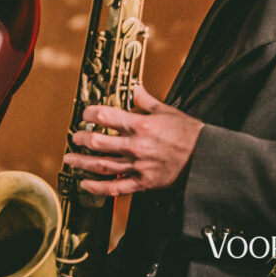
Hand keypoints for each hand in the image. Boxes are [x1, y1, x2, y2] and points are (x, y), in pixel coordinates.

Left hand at [62, 85, 203, 195]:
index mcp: (141, 125)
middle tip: (74, 137)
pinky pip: (117, 188)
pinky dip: (98, 188)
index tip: (85, 114)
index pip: (106, 117)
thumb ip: (147, 101)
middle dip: (82, 139)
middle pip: (99, 142)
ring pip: (103, 165)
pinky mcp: (143, 183)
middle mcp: (137, 146)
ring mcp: (138, 166)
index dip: (90, 114)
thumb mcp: (167, 111)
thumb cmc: (188, 133)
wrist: (205, 158)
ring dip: (83, 162)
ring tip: (70, 159)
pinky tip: (85, 184)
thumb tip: (135, 89)